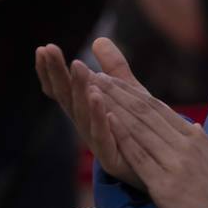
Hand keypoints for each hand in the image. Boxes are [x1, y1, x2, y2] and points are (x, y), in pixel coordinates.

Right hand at [35, 38, 146, 187]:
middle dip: (58, 73)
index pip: (64, 89)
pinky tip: (101, 103)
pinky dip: (102, 121)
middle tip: (48, 50)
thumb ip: (114, 68)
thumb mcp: (129, 93)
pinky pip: (105, 138)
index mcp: (87, 111)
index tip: (44, 48)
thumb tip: (98, 39)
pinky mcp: (113, 159)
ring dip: (80, 91)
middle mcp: (87, 126)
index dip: (52, 71)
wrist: (162, 167)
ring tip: (78, 67)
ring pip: (84, 115)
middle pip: (68, 98)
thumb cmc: (140, 129)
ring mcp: (98, 144)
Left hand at [93, 73, 207, 207]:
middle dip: (119, 92)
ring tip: (94, 90)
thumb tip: (196, 129)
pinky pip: (139, 155)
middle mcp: (187, 144)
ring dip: (114, 106)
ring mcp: (176, 163)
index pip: (160, 109)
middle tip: (96, 76)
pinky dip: (122, 136)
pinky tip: (107, 120)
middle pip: (146, 112)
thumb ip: (207, 147)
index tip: (115, 80)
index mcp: (198, 139)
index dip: (134, 94)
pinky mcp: (165, 184)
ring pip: (140, 127)